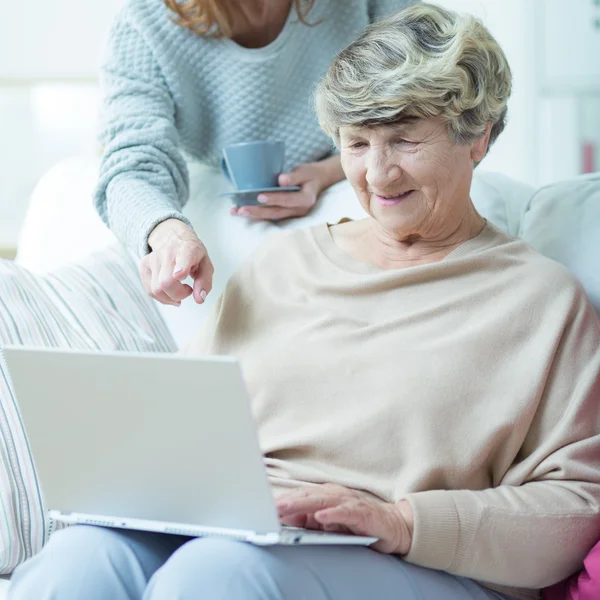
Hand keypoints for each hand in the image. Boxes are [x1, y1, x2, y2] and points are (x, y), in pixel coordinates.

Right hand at [140, 218, 213, 305]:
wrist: (174, 237)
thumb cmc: (192, 254)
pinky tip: (169, 292)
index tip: (179, 274)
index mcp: (188, 249)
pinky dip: (161, 297)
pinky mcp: (144, 265)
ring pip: (156, 289)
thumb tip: (199, 299)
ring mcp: (153, 258)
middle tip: (187, 290)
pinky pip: (150, 290)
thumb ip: (204, 282)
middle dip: (179, 294)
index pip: (184, 257)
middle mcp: (168, 252)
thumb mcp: (205, 265)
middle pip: (166, 282)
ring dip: (170, 298)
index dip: (181, 267)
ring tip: (179, 290)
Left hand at [231, 154, 344, 220]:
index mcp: (306, 200)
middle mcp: (300, 211)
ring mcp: (293, 216)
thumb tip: (282, 180)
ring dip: (253, 215)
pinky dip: (256, 214)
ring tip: (237, 212)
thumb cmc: (310, 175)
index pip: (288, 200)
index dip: (274, 199)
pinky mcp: (286, 216)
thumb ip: (294, 176)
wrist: (318, 182)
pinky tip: (241, 212)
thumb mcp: (305, 171)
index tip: (260, 196)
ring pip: (271, 217)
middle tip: (241, 209)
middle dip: (258, 212)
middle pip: (276, 213)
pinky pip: (270, 216)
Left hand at [276, 483, 413, 554]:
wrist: (393, 526)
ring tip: (285, 508)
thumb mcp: (329, 524)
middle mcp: (336, 495)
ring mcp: (349, 502)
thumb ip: (310, 521)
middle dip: (287, 500)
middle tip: (268, 506)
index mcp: (326, 495)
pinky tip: (320, 517)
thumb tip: (286, 520)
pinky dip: (332, 514)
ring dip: (302, 504)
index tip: (263, 506)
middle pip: (308, 495)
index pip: (301, 496)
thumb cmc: (358, 524)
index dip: (283, 500)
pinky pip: (345, 512)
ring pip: (322, 500)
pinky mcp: (362, 513)